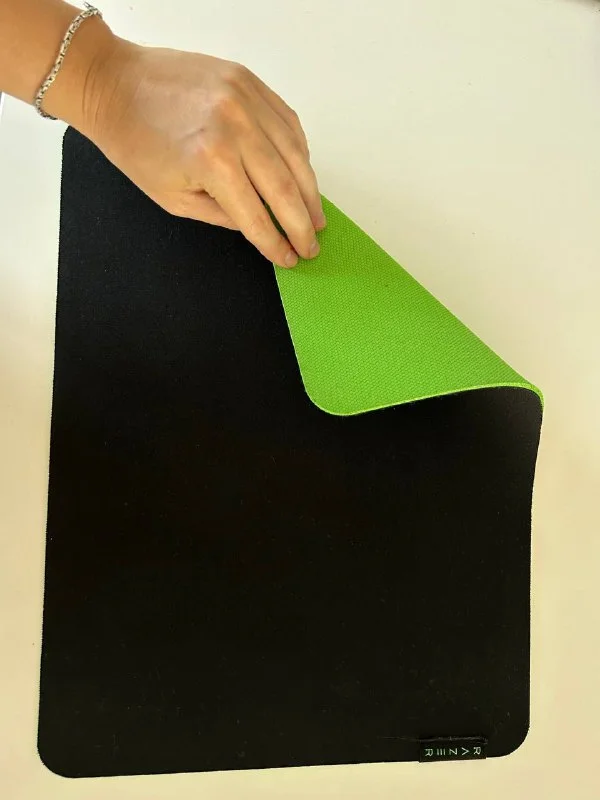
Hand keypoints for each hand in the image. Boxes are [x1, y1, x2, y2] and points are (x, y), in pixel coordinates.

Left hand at [74, 38, 325, 267]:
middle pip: (286, 188)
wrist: (114, 84)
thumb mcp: (171, 198)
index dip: (276, 243)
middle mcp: (237, 128)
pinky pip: (288, 123)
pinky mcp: (249, 81)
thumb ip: (220, 216)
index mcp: (212, 162)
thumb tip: (259, 226)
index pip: (257, 215)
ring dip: (310, 192)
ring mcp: (247, 99)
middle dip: (302, 224)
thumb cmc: (134, 144)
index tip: (290, 258)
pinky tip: (302, 176)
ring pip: (296, 155)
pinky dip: (300, 154)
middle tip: (312, 246)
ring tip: (315, 217)